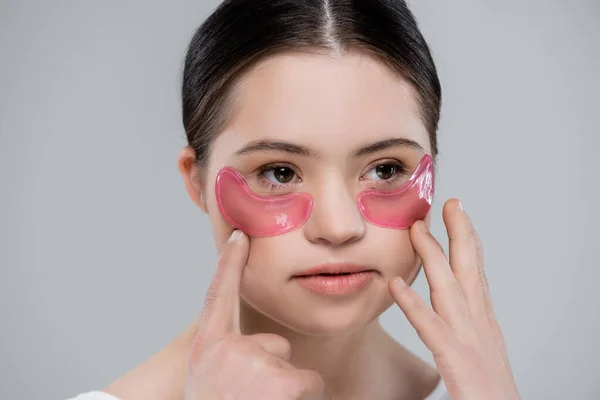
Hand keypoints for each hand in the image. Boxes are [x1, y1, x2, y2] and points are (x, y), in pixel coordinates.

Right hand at [185, 230, 329, 399]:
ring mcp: (254, 364)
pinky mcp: (282, 381)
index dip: (228, 264)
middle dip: (274, 374)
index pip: (217, 294)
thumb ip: (231, 355)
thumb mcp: (211, 380)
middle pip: (276, 345)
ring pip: (294, 369)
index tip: (239, 236)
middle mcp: (228, 348)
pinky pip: (312, 385)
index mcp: (209, 347)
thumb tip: (272, 345)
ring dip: (287, 393)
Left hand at [389, 199, 519, 399]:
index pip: (475, 273)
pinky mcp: (457, 361)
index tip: (457, 213)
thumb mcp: (478, 354)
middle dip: (459, 233)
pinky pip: (430, 328)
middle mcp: (479, 325)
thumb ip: (461, 330)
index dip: (468, 241)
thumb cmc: (488, 393)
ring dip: (434, 256)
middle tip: (449, 202)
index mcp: (482, 322)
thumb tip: (446, 315)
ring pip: (449, 289)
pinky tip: (395, 285)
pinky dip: (413, 305)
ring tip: (417, 229)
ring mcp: (469, 341)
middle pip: (468, 270)